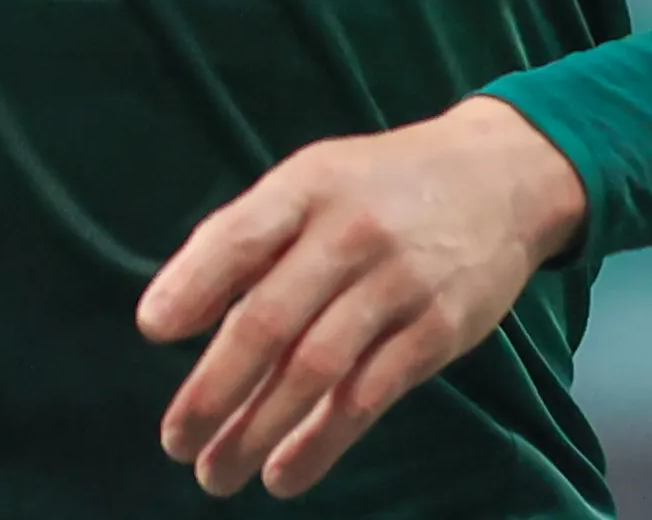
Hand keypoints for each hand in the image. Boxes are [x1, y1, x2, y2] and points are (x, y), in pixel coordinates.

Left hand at [137, 97, 585, 500]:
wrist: (498, 177)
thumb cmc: (376, 188)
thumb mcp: (312, 182)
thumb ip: (247, 239)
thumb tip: (170, 315)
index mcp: (306, 188)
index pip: (240, 237)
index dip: (193, 283)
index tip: (153, 330)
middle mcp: (349, 234)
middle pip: (270, 320)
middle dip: (215, 388)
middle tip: (175, 441)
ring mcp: (398, 285)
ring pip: (316, 370)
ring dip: (258, 430)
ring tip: (217, 473)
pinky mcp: (437, 331)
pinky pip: (369, 397)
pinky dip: (321, 442)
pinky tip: (284, 473)